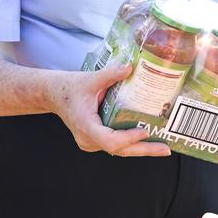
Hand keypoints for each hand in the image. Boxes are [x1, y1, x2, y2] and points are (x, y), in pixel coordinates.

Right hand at [46, 65, 171, 157]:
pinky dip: (131, 143)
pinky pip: (115, 145)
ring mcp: (91, 142)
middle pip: (119, 150)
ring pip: (118, 150)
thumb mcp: (89, 79)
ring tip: (162, 146)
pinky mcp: (95, 141)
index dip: (127, 139)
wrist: (53, 94)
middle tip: (164, 149)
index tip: (144, 131)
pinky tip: (147, 139)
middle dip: (143, 150)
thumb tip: (130, 67)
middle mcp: (88, 139)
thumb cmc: (69, 88)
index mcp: (86, 125)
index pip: (109, 140)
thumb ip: (110, 74)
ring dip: (140, 148)